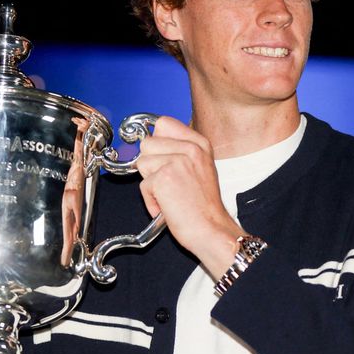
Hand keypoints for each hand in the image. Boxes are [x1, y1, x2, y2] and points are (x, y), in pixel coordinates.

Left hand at [137, 116, 245, 278]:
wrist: (212, 230)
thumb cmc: (203, 207)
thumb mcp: (199, 168)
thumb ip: (179, 152)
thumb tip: (149, 143)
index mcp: (199, 143)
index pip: (163, 123)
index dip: (156, 142)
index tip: (159, 157)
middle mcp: (190, 148)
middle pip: (147, 143)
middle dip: (151, 165)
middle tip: (170, 183)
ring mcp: (177, 161)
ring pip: (141, 162)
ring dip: (150, 183)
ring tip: (170, 195)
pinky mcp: (164, 177)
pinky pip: (142, 185)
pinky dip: (150, 200)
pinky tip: (168, 206)